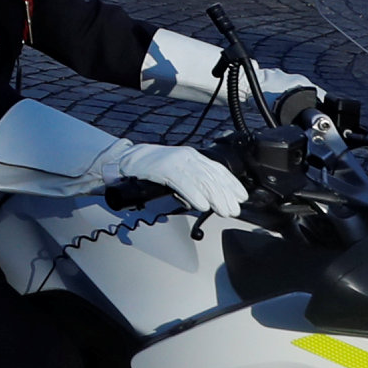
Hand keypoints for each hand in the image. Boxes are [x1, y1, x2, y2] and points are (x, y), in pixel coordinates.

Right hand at [122, 142, 248, 219]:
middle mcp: (187, 157)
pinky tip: (201, 206)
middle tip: (234, 210)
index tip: (241, 196)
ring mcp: (176, 161)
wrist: (126, 160)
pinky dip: (194, 195)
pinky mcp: (163, 168)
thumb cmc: (150, 168)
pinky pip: (183, 183)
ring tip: (223, 211)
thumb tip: (208, 198)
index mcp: (192, 157)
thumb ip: (192, 181)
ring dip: (215, 198)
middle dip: (226, 195)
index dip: (231, 184)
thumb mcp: (177, 171)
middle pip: (212, 177)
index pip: (217, 170)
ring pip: (201, 181)